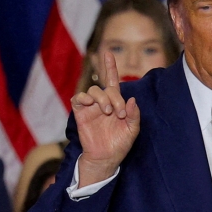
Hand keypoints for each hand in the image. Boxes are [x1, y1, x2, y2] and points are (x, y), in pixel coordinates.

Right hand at [71, 52, 139, 186]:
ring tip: (107, 112)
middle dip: (114, 97)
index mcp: (116, 103)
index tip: (108, 52)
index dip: (110, 66)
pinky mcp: (80, 113)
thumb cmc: (119, 144)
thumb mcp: (132, 131)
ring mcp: (91, 107)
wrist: (106, 158)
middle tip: (118, 113)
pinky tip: (90, 104)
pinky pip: (78, 99)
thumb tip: (131, 100)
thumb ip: (134, 115)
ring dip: (101, 98)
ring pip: (93, 91)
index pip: (112, 81)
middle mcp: (102, 102)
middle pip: (106, 87)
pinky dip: (83, 98)